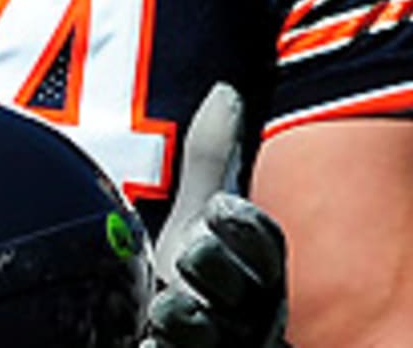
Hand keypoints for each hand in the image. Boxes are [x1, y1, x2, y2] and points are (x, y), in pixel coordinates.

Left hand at [142, 83, 288, 347]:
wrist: (151, 332)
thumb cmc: (183, 271)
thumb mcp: (195, 213)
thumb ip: (210, 158)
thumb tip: (225, 91)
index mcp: (258, 268)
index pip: (262, 239)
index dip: (238, 224)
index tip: (215, 211)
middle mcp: (252, 312)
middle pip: (234, 280)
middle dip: (206, 265)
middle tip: (186, 259)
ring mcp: (226, 344)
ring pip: (208, 328)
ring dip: (182, 312)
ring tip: (165, 305)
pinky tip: (151, 342)